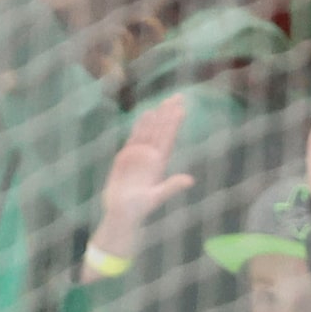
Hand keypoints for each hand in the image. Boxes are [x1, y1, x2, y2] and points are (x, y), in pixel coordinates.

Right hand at [87, 95, 193, 272]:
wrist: (120, 215)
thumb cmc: (138, 210)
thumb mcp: (156, 198)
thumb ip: (171, 187)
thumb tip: (190, 180)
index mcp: (159, 164)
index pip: (168, 139)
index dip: (174, 124)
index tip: (181, 108)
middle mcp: (150, 158)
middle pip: (160, 131)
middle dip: (168, 114)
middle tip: (178, 96)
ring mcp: (137, 157)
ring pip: (147, 133)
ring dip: (154, 118)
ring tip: (162, 103)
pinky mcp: (123, 159)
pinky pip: (132, 139)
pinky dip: (138, 128)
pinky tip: (144, 116)